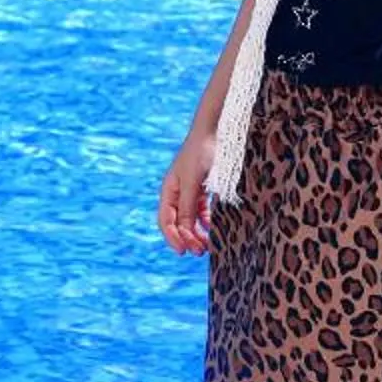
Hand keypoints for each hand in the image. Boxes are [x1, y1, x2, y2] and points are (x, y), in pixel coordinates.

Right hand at [158, 131, 214, 254]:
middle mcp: (177, 193)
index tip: (184, 252)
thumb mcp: (193, 182)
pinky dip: (206, 222)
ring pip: (190, 219)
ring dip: (197, 233)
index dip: (173, 238)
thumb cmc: (201, 153)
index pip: (166, 221)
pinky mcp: (203, 188)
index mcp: (169, 190)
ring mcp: (190, 191)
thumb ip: (188, 206)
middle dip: (188, 239)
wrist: (215, 129)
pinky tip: (213, 228)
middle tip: (201, 252)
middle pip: (178, 223)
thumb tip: (183, 231)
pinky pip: (202, 211)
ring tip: (208, 244)